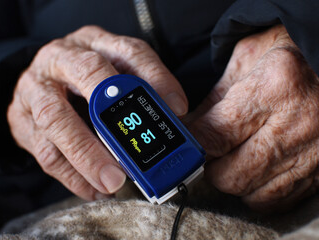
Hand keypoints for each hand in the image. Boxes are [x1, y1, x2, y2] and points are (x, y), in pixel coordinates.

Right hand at [7, 26, 187, 200]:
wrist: (35, 80)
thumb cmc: (80, 78)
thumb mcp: (110, 70)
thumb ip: (138, 87)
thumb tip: (171, 116)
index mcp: (92, 42)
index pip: (129, 51)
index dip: (155, 77)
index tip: (177, 108)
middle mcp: (61, 58)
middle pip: (88, 74)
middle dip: (115, 112)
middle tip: (133, 152)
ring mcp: (35, 87)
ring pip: (56, 119)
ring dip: (87, 156)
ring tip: (111, 182)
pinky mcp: (20, 119)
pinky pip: (45, 152)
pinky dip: (71, 175)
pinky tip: (92, 188)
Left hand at [186, 25, 318, 210]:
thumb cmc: (292, 54)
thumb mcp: (247, 59)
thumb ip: (214, 98)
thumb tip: (187, 130)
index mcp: (274, 87)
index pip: (215, 136)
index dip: (192, 144)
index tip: (185, 145)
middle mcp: (296, 126)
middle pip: (231, 175)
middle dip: (211, 167)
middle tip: (211, 151)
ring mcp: (313, 154)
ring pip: (252, 194)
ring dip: (235, 181)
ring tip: (236, 157)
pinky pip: (278, 201)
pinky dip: (259, 190)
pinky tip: (258, 168)